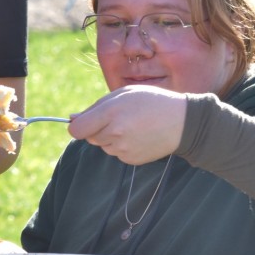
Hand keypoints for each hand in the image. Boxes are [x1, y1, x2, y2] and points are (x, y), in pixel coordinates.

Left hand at [68, 85, 186, 164]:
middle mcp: (114, 133)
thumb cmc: (150, 101)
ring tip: (131, 125)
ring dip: (109, 136)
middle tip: (117, 117)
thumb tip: (72, 119)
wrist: (181, 122)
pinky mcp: (131, 160)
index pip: (77, 130)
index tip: (83, 121)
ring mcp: (123, 149)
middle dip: (97, 128)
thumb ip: (95, 107)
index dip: (77, 125)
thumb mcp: (122, 94)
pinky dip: (121, 145)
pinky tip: (137, 135)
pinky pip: (116, 153)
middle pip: (89, 137)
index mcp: (110, 113)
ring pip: (103, 145)